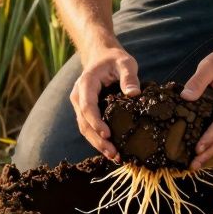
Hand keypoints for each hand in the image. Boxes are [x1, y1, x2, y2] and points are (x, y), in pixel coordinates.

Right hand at [69, 46, 139, 161]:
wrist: (102, 56)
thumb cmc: (114, 60)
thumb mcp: (125, 63)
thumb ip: (129, 77)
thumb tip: (134, 94)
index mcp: (86, 83)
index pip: (87, 105)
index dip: (96, 121)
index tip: (108, 134)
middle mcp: (79, 96)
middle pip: (84, 122)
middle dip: (98, 140)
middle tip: (114, 153)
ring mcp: (80, 105)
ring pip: (85, 128)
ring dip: (98, 144)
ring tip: (115, 156)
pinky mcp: (86, 112)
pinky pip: (89, 128)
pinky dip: (99, 140)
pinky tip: (112, 150)